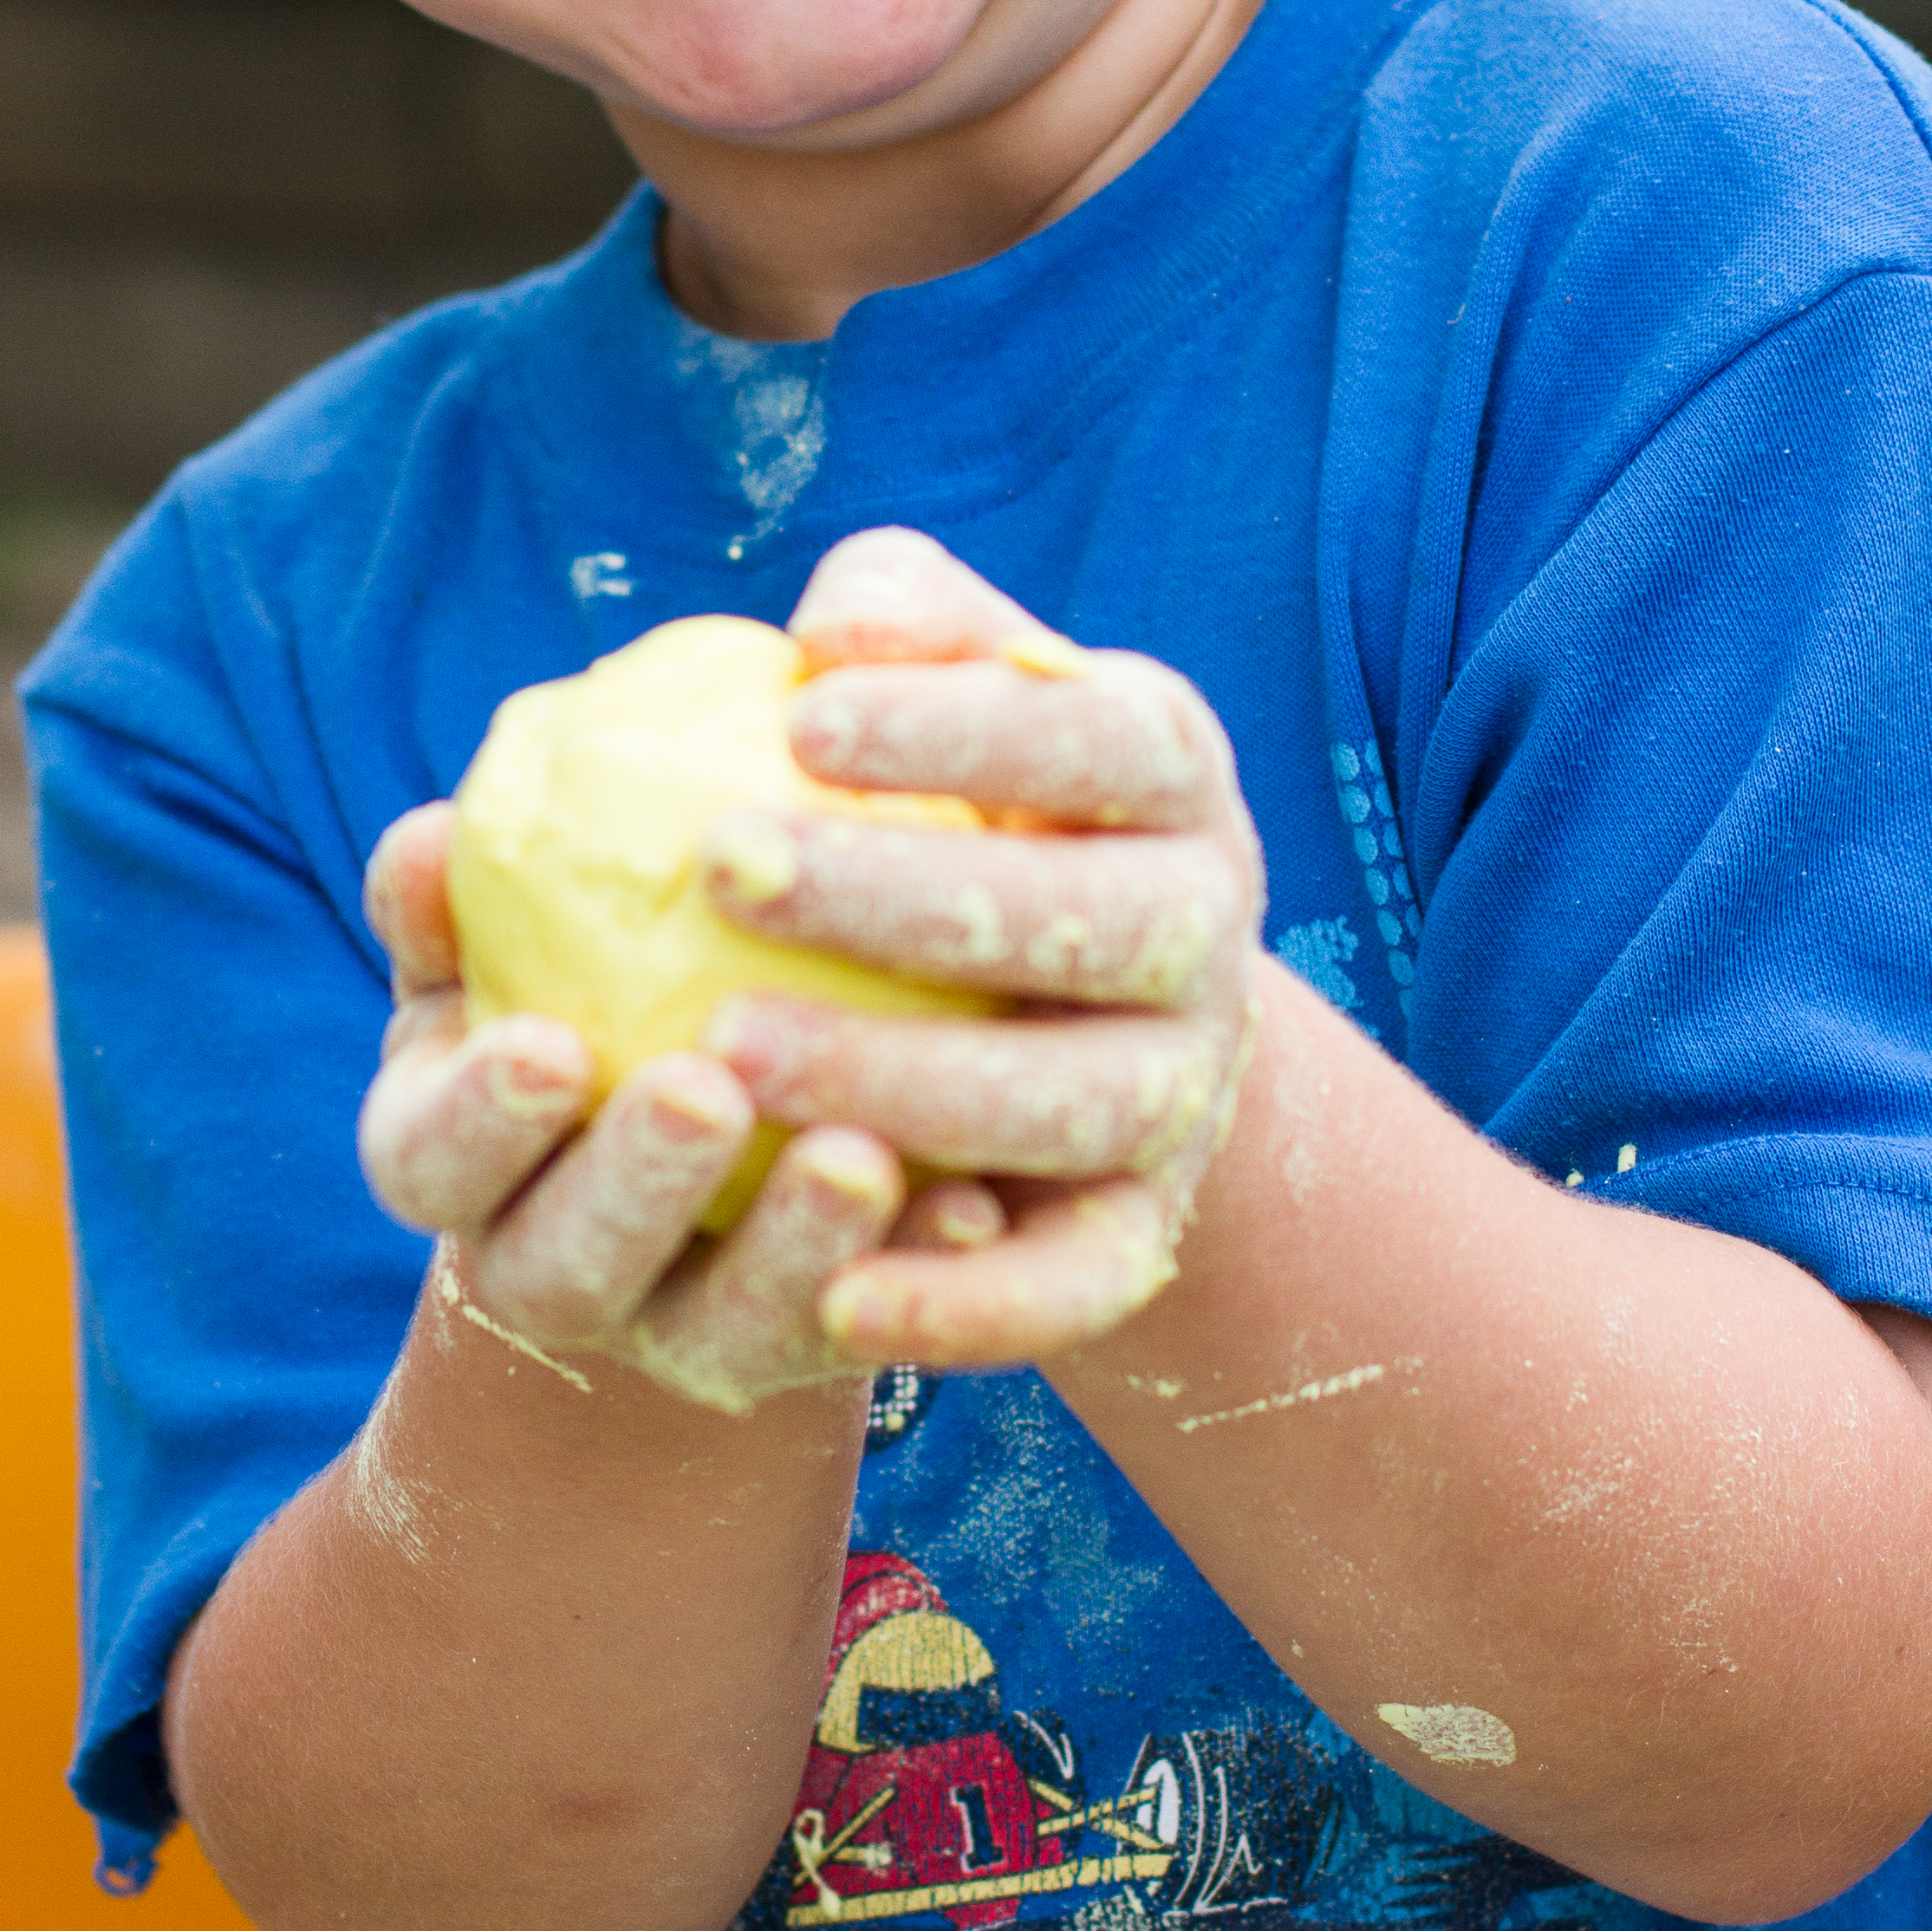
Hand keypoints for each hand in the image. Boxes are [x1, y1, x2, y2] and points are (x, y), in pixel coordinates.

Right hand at [357, 802, 1003, 1413]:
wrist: (698, 1131)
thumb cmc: (581, 979)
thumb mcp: (508, 936)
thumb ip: (456, 896)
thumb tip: (428, 839)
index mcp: (450, 1168)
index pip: (428, 1162)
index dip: (477, 1121)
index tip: (547, 1047)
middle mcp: (552, 1275)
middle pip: (564, 1271)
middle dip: (631, 1192)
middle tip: (706, 1092)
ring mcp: (682, 1334)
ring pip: (724, 1331)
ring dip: (790, 1248)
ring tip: (861, 1155)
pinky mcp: (812, 1350)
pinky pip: (867, 1329)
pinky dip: (924, 1270)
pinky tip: (980, 1199)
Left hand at [699, 528, 1263, 1366]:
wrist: (1084, 1001)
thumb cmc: (962, 797)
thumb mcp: (952, 686)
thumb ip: (902, 622)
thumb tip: (834, 621)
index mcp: (1169, 775)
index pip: (1092, 739)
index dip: (960, 723)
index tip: (799, 711)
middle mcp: (1207, 930)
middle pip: (1092, 925)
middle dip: (908, 899)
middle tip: (724, 868)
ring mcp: (1187, 1090)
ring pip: (1077, 1106)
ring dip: (911, 1088)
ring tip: (724, 1054)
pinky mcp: (1147, 1231)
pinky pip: (1078, 1287)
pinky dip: (976, 1309)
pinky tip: (835, 1305)